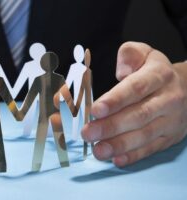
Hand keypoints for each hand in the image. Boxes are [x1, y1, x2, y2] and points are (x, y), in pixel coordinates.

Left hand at [81, 42, 186, 166]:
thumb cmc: (155, 72)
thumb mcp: (145, 53)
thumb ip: (130, 55)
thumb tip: (121, 71)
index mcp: (159, 76)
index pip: (136, 88)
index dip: (115, 100)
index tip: (96, 110)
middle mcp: (168, 99)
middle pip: (139, 115)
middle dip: (111, 126)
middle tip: (88, 133)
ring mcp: (170, 121)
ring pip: (144, 135)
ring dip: (119, 145)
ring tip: (98, 150)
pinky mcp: (169, 137)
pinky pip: (151, 149)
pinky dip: (133, 156)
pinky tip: (116, 160)